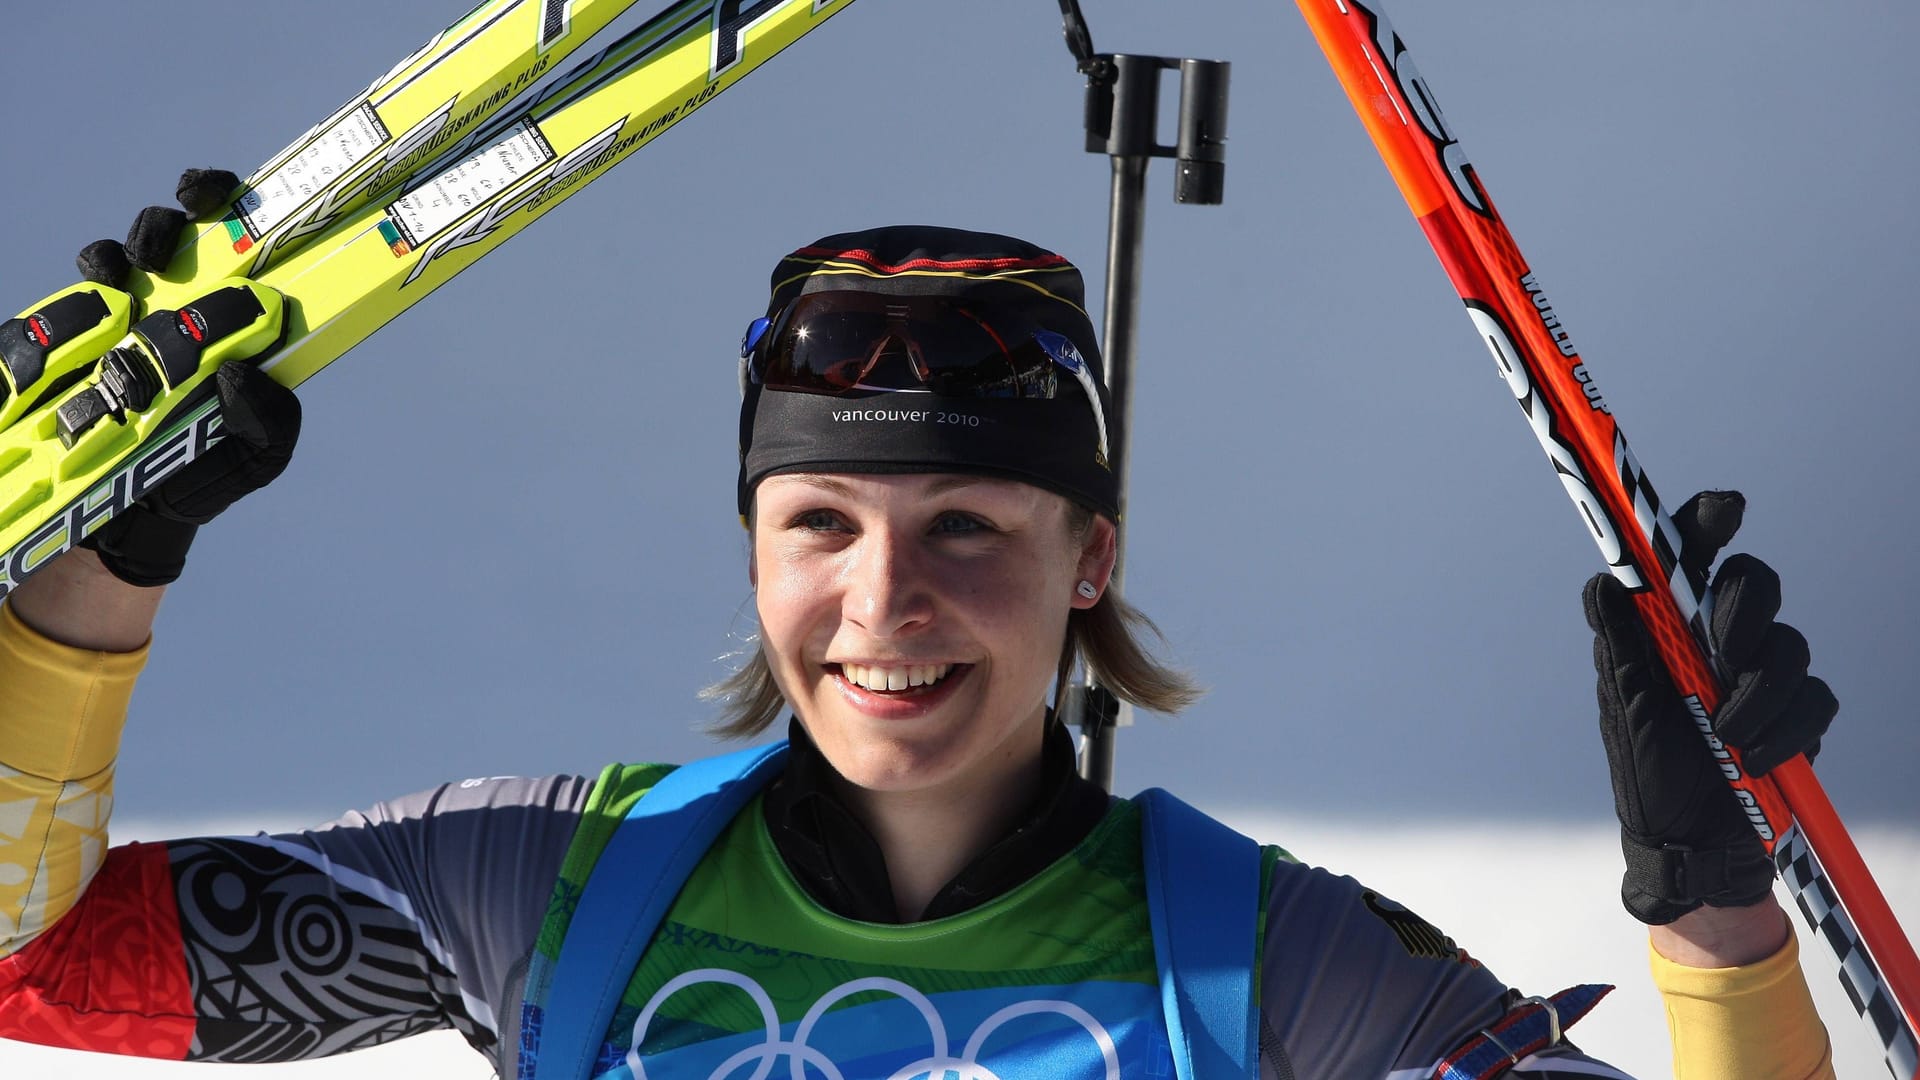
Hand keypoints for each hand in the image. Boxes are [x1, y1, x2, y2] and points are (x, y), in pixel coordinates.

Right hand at [73, 169, 298, 586]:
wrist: (134, 517)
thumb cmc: (203, 466)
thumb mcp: (254, 455)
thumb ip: (269, 421)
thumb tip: (244, 375)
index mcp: (221, 310)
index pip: (224, 234)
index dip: (215, 198)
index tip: (207, 194)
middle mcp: (163, 301)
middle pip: (159, 233)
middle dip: (157, 227)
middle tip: (157, 252)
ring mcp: (104, 320)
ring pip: (103, 264)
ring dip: (109, 266)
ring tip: (119, 297)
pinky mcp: (51, 349)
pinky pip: (40, 324)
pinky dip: (49, 327)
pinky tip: (61, 349)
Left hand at [1584, 490, 1836, 924]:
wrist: (1687, 845)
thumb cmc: (1646, 768)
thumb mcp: (1624, 705)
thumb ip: (1622, 643)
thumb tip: (1606, 582)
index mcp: (1668, 625)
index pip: (1689, 555)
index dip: (1707, 521)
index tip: (1726, 509)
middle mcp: (1716, 639)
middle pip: (1753, 583)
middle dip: (1745, 609)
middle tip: (1723, 647)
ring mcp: (1760, 675)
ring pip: (1790, 644)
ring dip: (1758, 692)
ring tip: (1725, 738)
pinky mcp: (1796, 716)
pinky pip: (1815, 700)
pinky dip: (1784, 732)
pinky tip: (1751, 762)